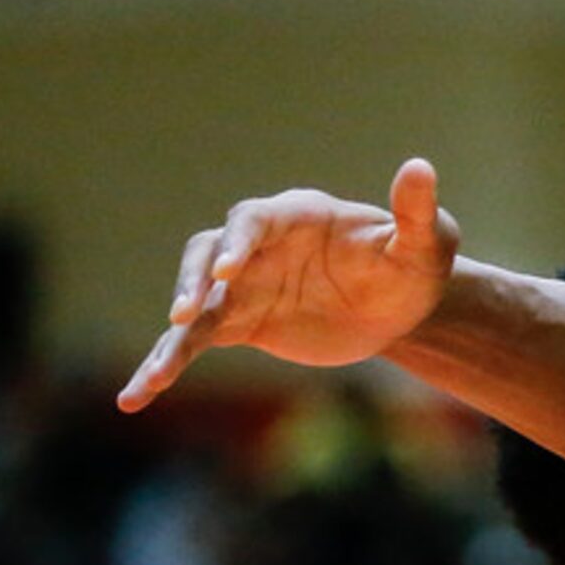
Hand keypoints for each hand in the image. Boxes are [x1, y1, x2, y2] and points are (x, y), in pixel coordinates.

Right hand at [117, 158, 457, 410]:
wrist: (399, 310)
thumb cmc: (413, 267)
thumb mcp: (426, 245)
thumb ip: (417, 213)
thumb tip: (420, 168)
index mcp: (295, 217)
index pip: (252, 220)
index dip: (237, 242)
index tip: (228, 271)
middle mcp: (257, 246)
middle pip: (206, 253)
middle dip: (193, 281)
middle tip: (188, 313)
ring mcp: (242, 285)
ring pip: (193, 303)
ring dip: (173, 336)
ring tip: (155, 378)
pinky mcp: (238, 322)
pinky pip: (193, 343)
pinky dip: (165, 366)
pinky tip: (138, 397)